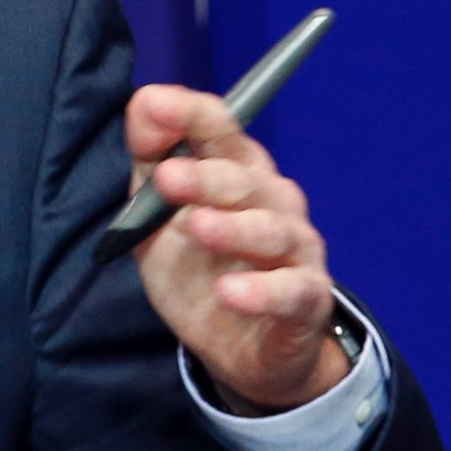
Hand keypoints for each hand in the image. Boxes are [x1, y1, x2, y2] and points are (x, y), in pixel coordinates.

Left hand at [125, 84, 349, 413]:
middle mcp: (272, 199)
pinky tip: (230, 293)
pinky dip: (262, 292)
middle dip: (203, 176)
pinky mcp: (307, 297)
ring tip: (197, 226)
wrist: (240, 347)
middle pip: (241, 178)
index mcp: (236, 169)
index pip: (219, 129)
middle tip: (166, 177)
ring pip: (269, 230)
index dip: (188, 115)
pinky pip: (290, 290)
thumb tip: (144, 103)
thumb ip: (150, 160)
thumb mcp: (158, 215)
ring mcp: (294, 248)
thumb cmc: (200, 266)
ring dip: (233, 227)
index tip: (152, 104)